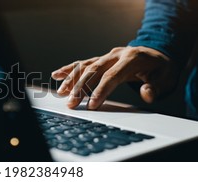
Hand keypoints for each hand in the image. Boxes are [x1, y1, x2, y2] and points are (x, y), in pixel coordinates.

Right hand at [51, 46, 179, 109]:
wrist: (157, 55)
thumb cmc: (160, 70)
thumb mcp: (165, 79)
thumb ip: (155, 87)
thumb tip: (146, 93)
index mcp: (132, 58)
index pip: (112, 75)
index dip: (101, 90)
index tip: (92, 105)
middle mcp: (116, 54)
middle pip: (94, 70)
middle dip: (81, 87)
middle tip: (71, 103)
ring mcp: (107, 55)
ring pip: (86, 66)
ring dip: (72, 79)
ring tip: (61, 92)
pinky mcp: (101, 59)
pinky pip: (83, 63)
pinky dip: (69, 69)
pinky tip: (57, 75)